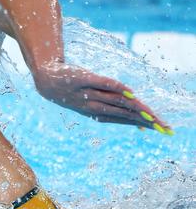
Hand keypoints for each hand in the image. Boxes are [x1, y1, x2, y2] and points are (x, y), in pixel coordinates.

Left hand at [33, 63, 173, 134]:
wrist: (45, 78)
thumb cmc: (72, 89)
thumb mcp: (90, 99)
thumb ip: (111, 105)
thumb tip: (135, 113)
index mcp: (94, 112)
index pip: (122, 119)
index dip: (141, 124)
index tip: (160, 129)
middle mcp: (91, 105)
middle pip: (121, 113)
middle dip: (143, 120)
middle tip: (163, 127)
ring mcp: (86, 92)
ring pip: (114, 101)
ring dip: (134, 107)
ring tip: (151, 114)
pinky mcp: (81, 78)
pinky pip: (100, 83)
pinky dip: (115, 87)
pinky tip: (129, 92)